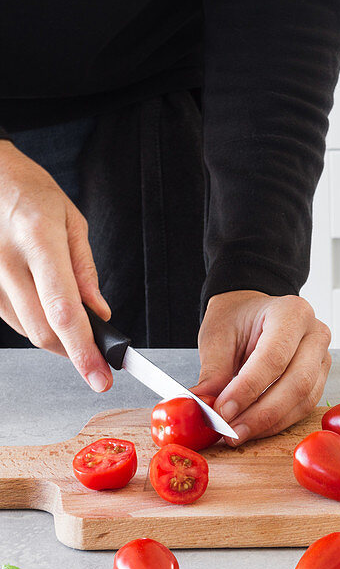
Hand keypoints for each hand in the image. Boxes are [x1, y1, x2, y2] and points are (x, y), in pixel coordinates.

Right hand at [0, 140, 112, 390]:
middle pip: (42, 330)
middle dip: (74, 351)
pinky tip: (48, 306)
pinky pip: (11, 316)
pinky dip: (35, 321)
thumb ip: (85, 270)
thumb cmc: (29, 190)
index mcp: (38, 241)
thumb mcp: (71, 220)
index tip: (102, 377)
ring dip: (55, 337)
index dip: (85, 351)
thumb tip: (101, 314)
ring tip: (77, 323)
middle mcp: (7, 261)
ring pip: (26, 328)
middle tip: (101, 355)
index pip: (64, 311)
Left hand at [192, 290, 331, 445]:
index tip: (223, 411)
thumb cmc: (237, 320)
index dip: (248, 388)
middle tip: (231, 431)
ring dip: (270, 423)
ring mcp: (322, 358)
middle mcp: (315, 334)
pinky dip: (278, 423)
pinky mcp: (320, 379)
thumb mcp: (217, 337)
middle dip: (262, 413)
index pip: (274, 356)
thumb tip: (202, 406)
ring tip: (238, 433)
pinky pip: (304, 407)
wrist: (252, 314)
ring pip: (304, 400)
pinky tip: (253, 428)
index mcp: (291, 313)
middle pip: (298, 381)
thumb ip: (214, 372)